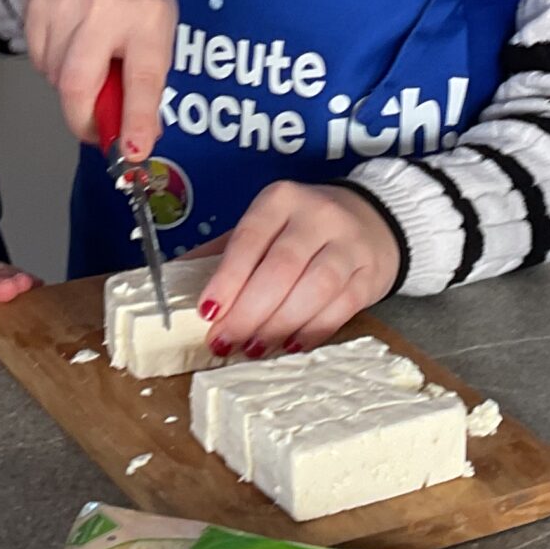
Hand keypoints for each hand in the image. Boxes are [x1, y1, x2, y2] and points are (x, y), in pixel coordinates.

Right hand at [25, 0, 174, 160]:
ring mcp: (66, 3)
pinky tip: (68, 46)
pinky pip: (37, 60)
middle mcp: (105, 8)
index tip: (133, 151)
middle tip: (93, 129)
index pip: (142, 79)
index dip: (136, 120)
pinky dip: (51, 66)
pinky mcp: (37, 4)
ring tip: (88, 64)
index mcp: (148, 18)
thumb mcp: (158, 35)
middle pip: (78, 84)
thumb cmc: (137, 0)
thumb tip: (134, 140)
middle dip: (83, 119)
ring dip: (70, 87)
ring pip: (55, 76)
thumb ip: (146, 84)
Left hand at [193, 183, 400, 355]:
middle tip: (226, 341)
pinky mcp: (369, 275)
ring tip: (254, 349)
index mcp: (281, 199)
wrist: (374, 220)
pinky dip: (313, 331)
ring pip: (314, 289)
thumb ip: (226, 251)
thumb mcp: (265, 225)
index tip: (208, 312)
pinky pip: (340, 308)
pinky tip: (291, 345)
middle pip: (281, 268)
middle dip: (249, 312)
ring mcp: (349, 244)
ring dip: (279, 325)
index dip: (227, 279)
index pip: (249, 239)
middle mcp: (318, 216)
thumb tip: (175, 279)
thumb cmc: (304, 228)